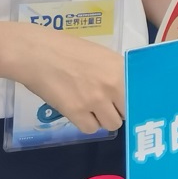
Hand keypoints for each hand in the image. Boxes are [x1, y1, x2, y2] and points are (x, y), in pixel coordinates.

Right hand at [6, 24, 125, 133]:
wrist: (36, 53)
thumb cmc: (67, 50)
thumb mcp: (101, 56)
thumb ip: (116, 73)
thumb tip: (127, 91)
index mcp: (121, 67)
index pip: (140, 95)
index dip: (135, 102)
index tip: (129, 104)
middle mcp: (113, 85)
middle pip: (127, 112)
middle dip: (118, 111)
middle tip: (107, 105)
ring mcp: (95, 100)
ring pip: (111, 124)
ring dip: (102, 119)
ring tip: (91, 108)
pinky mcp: (76, 111)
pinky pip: (90, 129)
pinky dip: (86, 124)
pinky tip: (78, 112)